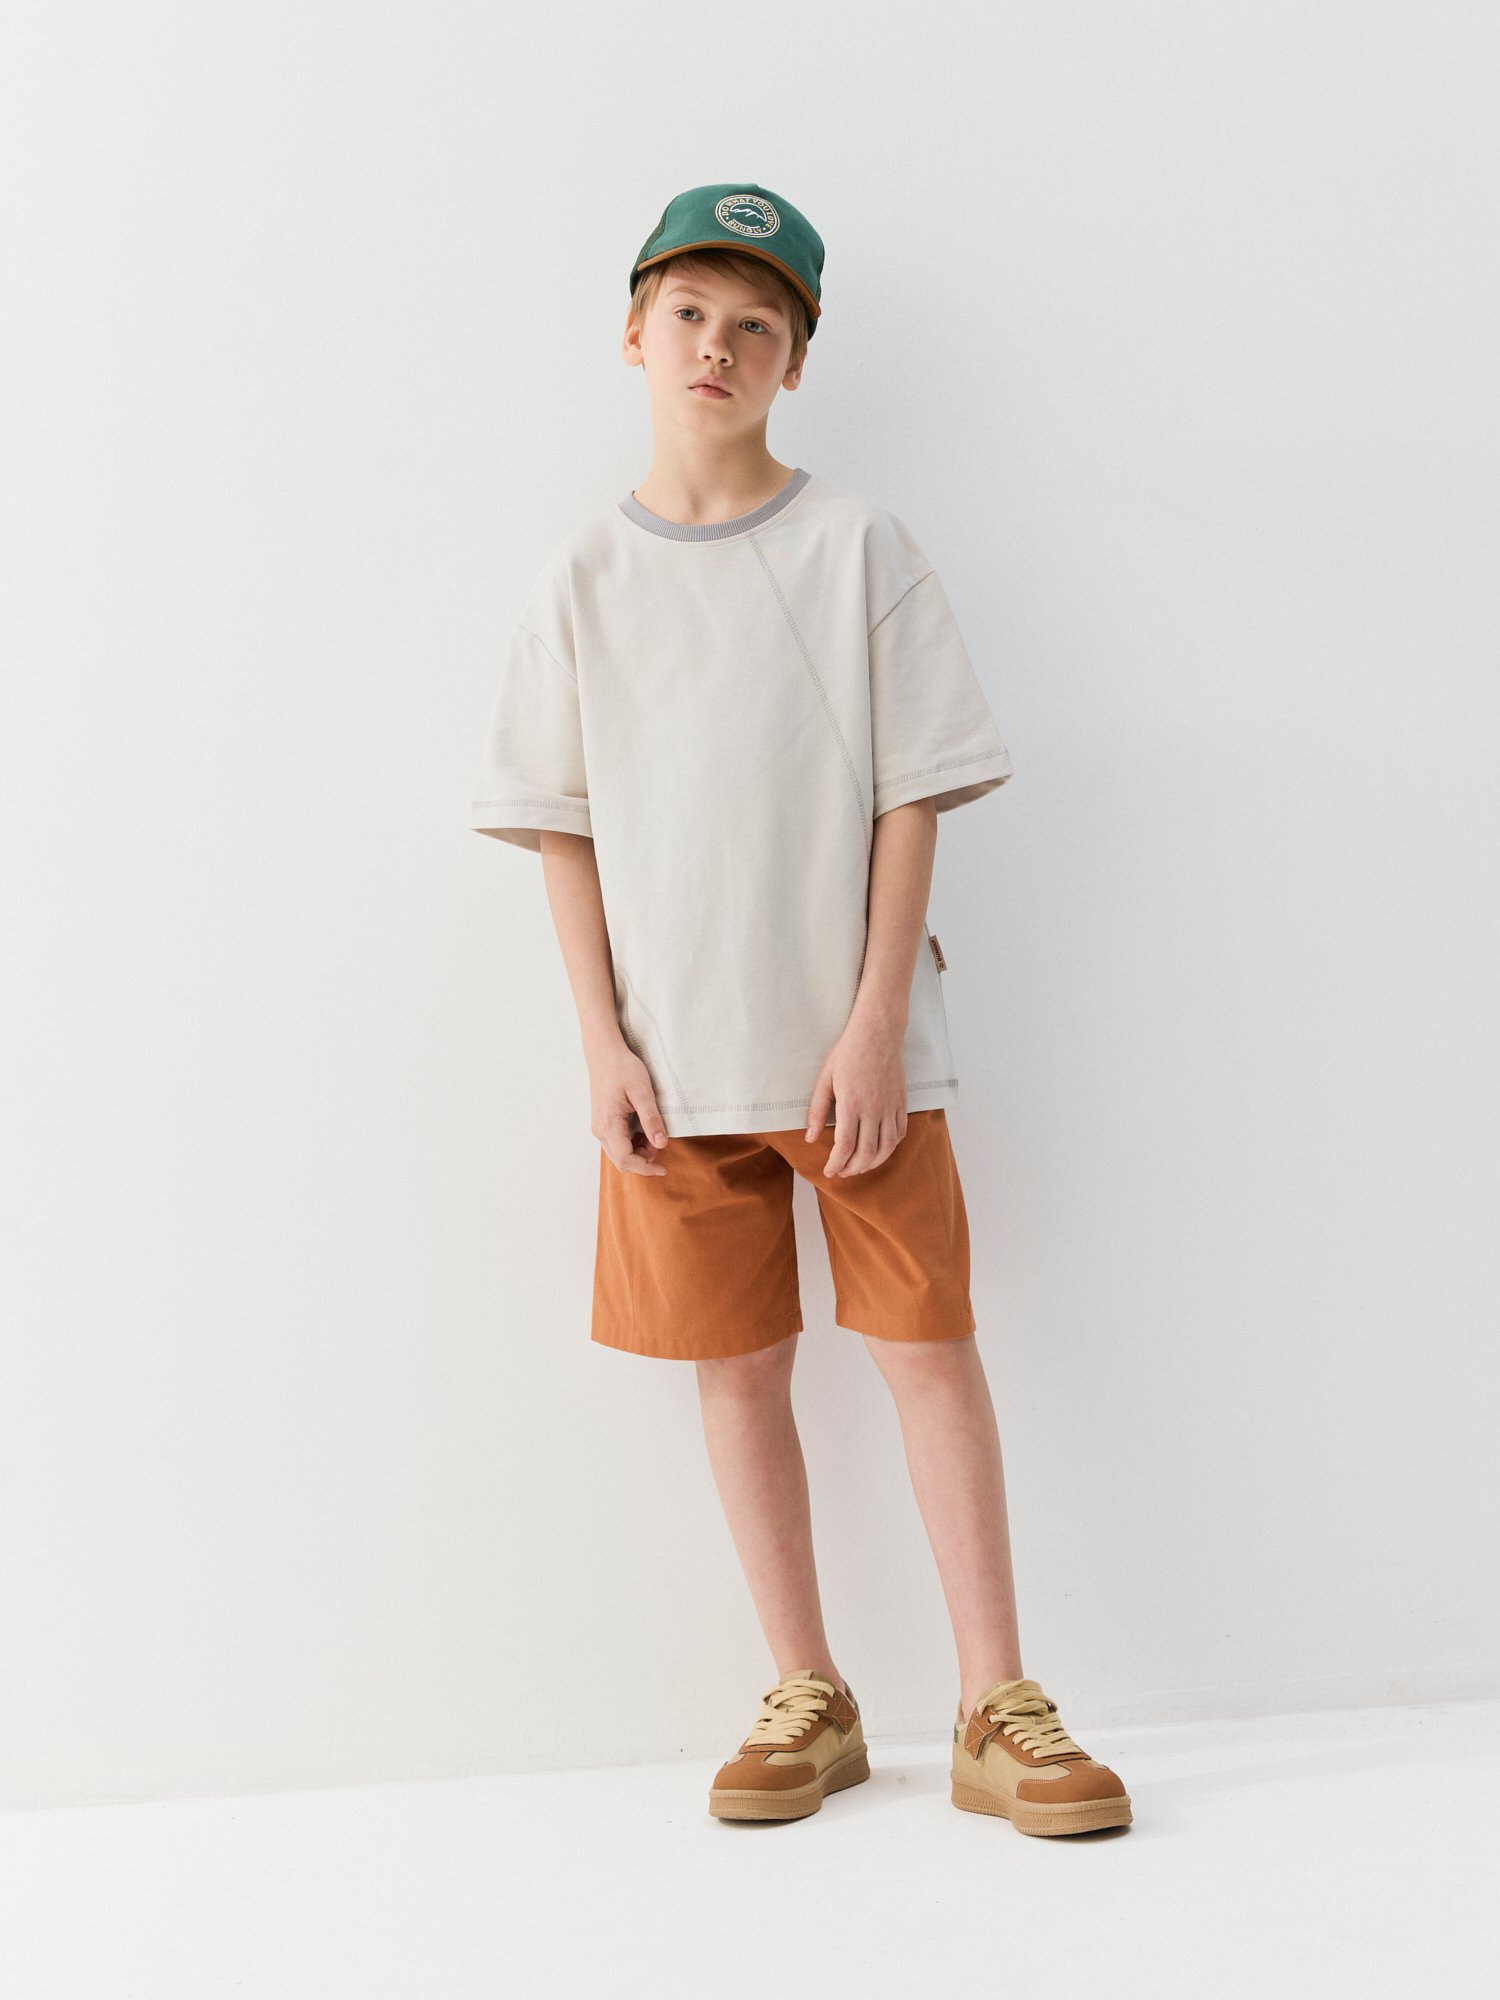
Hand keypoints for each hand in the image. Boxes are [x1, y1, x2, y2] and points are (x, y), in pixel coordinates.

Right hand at [589, 1039, 669, 1174]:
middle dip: (643, 1160)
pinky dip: (631, 1143)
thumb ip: (651, 1119)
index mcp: (609, 1124)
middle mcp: (600, 1130)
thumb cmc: (622, 1068)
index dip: (646, 1168)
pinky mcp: (601, 1123)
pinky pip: (616, 1144)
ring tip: (652, 1131)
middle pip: (621, 1161)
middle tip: (659, 1141)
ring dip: (638, 1151)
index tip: (664, 1168)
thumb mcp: (642, 1091)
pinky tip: (642, 1128)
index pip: (626, 1160)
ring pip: (618, 1154)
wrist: (604, 1053)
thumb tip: (661, 1144)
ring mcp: (599, 1127)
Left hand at [803, 1017, 907, 1175]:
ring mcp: (891, 1107)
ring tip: (860, 1167)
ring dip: (873, 1163)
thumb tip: (810, 1137)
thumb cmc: (848, 1053)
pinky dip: (890, 1147)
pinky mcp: (902, 1102)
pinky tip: (879, 1149)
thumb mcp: (825, 1079)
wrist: (878, 1033)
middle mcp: (874, 1109)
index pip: (845, 1146)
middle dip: (852, 1168)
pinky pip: (899, 1133)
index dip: (836, 1164)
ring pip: (886, 1147)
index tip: (829, 1171)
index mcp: (852, 1104)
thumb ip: (817, 1110)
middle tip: (842, 1172)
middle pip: (866, 1153)